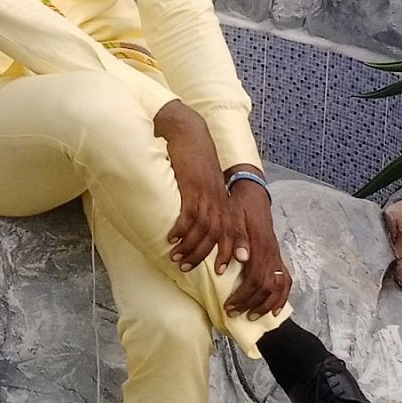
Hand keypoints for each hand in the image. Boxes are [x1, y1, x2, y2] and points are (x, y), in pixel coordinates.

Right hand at [154, 100, 246, 273]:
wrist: (190, 133)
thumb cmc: (195, 157)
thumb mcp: (204, 180)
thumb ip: (205, 197)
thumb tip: (197, 215)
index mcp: (222, 198)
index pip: (230, 229)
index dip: (228, 250)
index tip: (222, 269)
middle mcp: (218, 199)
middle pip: (216, 235)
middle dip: (204, 255)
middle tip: (188, 268)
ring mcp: (206, 194)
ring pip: (202, 229)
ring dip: (189, 247)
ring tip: (176, 258)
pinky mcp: (192, 188)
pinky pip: (188, 216)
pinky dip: (180, 230)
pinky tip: (171, 238)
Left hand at [223, 179, 291, 318]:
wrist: (253, 194)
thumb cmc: (239, 206)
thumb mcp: (233, 217)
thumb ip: (236, 237)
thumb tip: (240, 258)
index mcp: (260, 246)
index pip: (255, 279)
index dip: (242, 296)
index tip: (228, 305)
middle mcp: (272, 254)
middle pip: (266, 287)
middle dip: (249, 304)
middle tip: (232, 312)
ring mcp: (277, 256)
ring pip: (278, 287)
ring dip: (265, 305)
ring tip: (251, 316)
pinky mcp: (278, 256)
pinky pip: (286, 281)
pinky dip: (281, 297)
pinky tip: (274, 310)